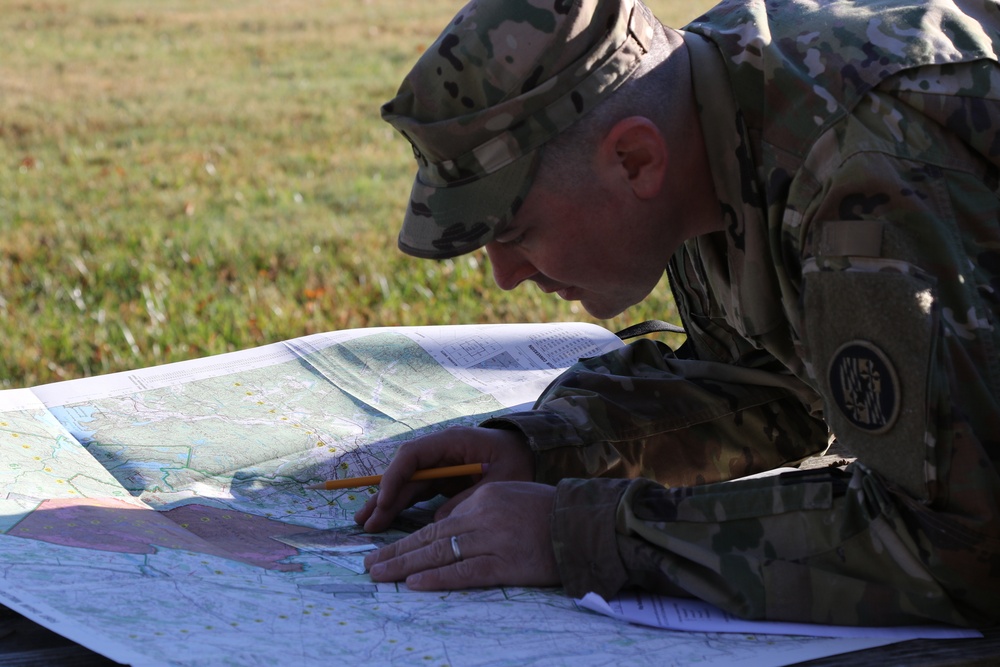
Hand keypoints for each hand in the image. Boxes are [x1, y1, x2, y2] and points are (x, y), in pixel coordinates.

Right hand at [354, 426, 534, 532]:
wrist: (531, 453)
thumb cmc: (519, 461)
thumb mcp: (501, 481)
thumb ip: (471, 498)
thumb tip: (440, 521)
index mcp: (452, 442)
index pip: (413, 456)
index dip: (395, 478)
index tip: (384, 503)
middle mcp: (440, 451)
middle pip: (404, 473)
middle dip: (384, 496)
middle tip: (365, 521)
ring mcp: (439, 465)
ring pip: (407, 484)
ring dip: (387, 503)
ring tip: (366, 524)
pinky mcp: (442, 479)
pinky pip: (417, 492)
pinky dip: (401, 506)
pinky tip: (385, 520)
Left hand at [364, 481, 559, 589]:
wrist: (584, 524)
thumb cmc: (551, 513)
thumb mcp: (511, 499)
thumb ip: (481, 512)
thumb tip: (451, 531)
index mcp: (484, 497)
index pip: (440, 521)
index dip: (410, 538)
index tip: (388, 549)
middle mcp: (483, 515)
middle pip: (430, 536)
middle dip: (396, 551)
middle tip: (369, 564)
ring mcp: (493, 539)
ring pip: (439, 553)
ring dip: (405, 565)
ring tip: (379, 574)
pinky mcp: (505, 563)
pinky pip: (464, 572)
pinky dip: (437, 578)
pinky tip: (415, 583)